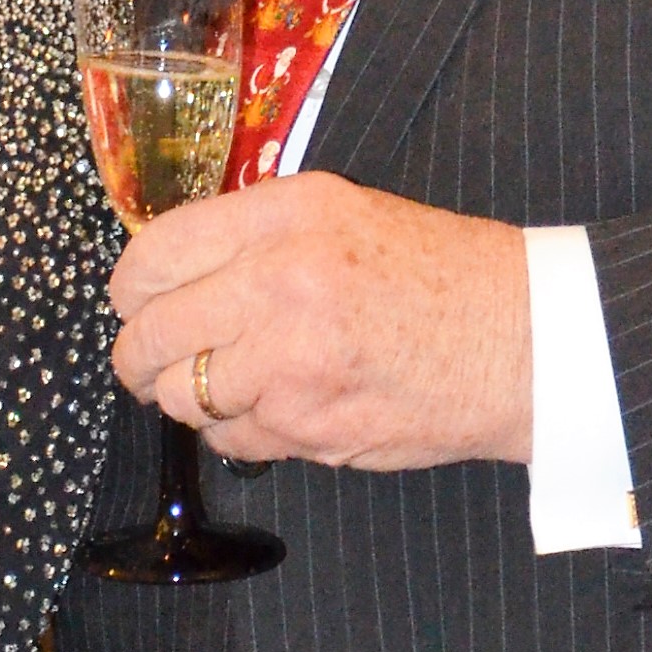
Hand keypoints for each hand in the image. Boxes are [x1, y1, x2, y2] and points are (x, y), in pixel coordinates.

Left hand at [111, 173, 531, 470]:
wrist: (521, 342)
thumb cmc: (438, 276)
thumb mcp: (342, 213)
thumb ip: (254, 234)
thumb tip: (169, 273)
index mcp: (285, 216)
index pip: (154, 254)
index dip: (130, 289)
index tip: (135, 303)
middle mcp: (278, 281)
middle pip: (150, 335)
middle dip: (138, 356)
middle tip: (147, 362)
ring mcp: (288, 360)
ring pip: (180, 396)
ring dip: (192, 398)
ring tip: (233, 383)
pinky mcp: (306, 424)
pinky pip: (230, 438)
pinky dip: (241, 431)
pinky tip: (281, 407)